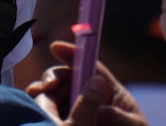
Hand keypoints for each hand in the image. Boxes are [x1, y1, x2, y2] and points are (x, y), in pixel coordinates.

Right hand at [27, 41, 148, 125]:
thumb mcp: (130, 124)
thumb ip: (114, 114)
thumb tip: (94, 107)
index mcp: (108, 91)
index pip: (90, 67)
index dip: (73, 54)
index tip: (55, 47)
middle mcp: (89, 97)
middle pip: (68, 77)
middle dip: (54, 76)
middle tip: (49, 85)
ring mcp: (77, 110)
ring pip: (56, 93)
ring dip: (43, 90)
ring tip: (37, 93)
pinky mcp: (67, 121)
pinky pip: (50, 110)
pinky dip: (40, 105)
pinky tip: (34, 106)